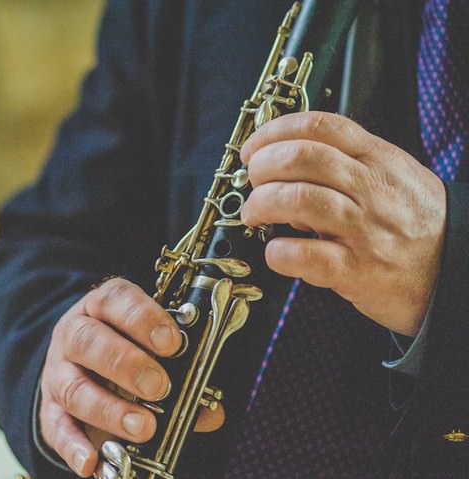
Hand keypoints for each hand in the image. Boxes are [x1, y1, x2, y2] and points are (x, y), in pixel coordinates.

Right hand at [39, 278, 223, 476]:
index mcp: (101, 308)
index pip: (115, 299)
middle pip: (88, 341)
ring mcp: (58, 372)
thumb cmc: (123, 348)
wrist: (76, 363)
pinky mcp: (50, 409)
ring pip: (73, 387)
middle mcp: (73, 335)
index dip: (143, 318)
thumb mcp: (148, 347)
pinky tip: (92, 462)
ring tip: (143, 426)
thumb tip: (210, 411)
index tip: (172, 342)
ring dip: (109, 409)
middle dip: (126, 363)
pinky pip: (56, 427)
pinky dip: (73, 446)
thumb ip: (182, 373)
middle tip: (159, 385)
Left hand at [240, 111, 445, 335]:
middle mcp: (372, 189)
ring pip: (299, 199)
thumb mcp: (391, 177)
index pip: (321, 126)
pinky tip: (275, 252)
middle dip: (262, 166)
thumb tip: (286, 173)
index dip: (275, 131)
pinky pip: (306, 256)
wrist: (455, 271)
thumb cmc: (414, 222)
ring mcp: (365, 230)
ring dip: (262, 204)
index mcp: (378, 159)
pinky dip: (278, 252)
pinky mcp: (357, 271)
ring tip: (254, 215)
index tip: (253, 148)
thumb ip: (343, 166)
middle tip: (252, 181)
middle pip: (302, 157)